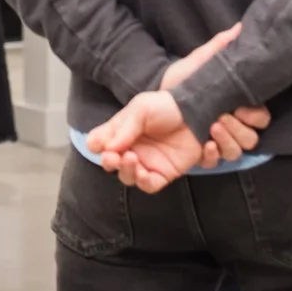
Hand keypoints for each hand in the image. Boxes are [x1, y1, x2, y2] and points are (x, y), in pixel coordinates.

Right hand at [87, 91, 206, 192]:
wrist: (195, 111)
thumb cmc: (165, 106)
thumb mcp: (140, 109)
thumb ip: (123, 129)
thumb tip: (105, 148)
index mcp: (121, 133)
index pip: (101, 144)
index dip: (96, 147)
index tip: (98, 146)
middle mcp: (131, 149)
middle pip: (112, 164)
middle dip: (109, 162)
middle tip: (112, 156)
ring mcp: (148, 162)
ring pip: (128, 177)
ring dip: (125, 171)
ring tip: (131, 158)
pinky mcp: (164, 173)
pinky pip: (149, 184)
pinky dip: (142, 182)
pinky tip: (142, 172)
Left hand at [160, 22, 270, 167]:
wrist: (152, 101)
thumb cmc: (177, 82)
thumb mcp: (195, 64)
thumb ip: (217, 48)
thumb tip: (239, 28)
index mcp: (232, 105)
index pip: (259, 117)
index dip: (255, 115)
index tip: (242, 107)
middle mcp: (228, 127)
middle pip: (250, 139)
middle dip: (239, 131)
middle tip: (221, 119)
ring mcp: (213, 143)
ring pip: (234, 153)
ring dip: (227, 143)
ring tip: (211, 130)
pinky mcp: (198, 157)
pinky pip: (213, 163)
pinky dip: (212, 156)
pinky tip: (203, 146)